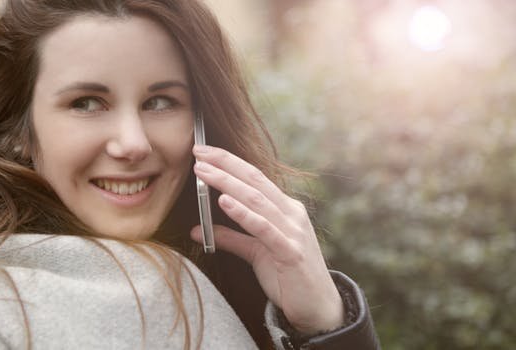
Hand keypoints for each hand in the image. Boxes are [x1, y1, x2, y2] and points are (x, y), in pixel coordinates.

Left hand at [190, 145, 343, 334]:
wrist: (318, 307)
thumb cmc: (288, 276)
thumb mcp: (255, 252)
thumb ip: (231, 238)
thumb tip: (197, 230)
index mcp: (285, 209)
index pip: (255, 177)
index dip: (229, 162)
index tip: (203, 151)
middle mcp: (291, 214)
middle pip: (254, 181)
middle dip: (224, 165)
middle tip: (198, 153)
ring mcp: (293, 231)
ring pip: (256, 200)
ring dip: (227, 183)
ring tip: (203, 173)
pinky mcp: (290, 252)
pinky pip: (263, 228)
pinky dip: (243, 214)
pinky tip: (224, 202)